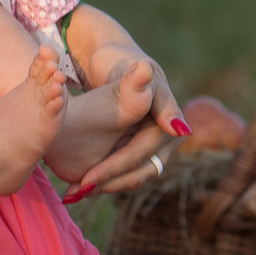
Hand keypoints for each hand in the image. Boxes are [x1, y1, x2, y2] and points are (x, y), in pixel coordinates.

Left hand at [59, 8, 188, 200]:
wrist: (114, 62)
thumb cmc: (123, 65)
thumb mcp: (135, 75)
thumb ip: (151, 98)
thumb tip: (181, 128)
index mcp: (171, 122)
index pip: (141, 154)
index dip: (114, 167)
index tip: (88, 178)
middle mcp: (168, 139)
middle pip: (139, 171)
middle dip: (107, 181)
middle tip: (78, 188)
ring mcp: (156, 148)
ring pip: (133, 177)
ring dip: (105, 186)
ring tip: (74, 192)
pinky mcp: (140, 153)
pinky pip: (125, 174)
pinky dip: (104, 181)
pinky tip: (77, 188)